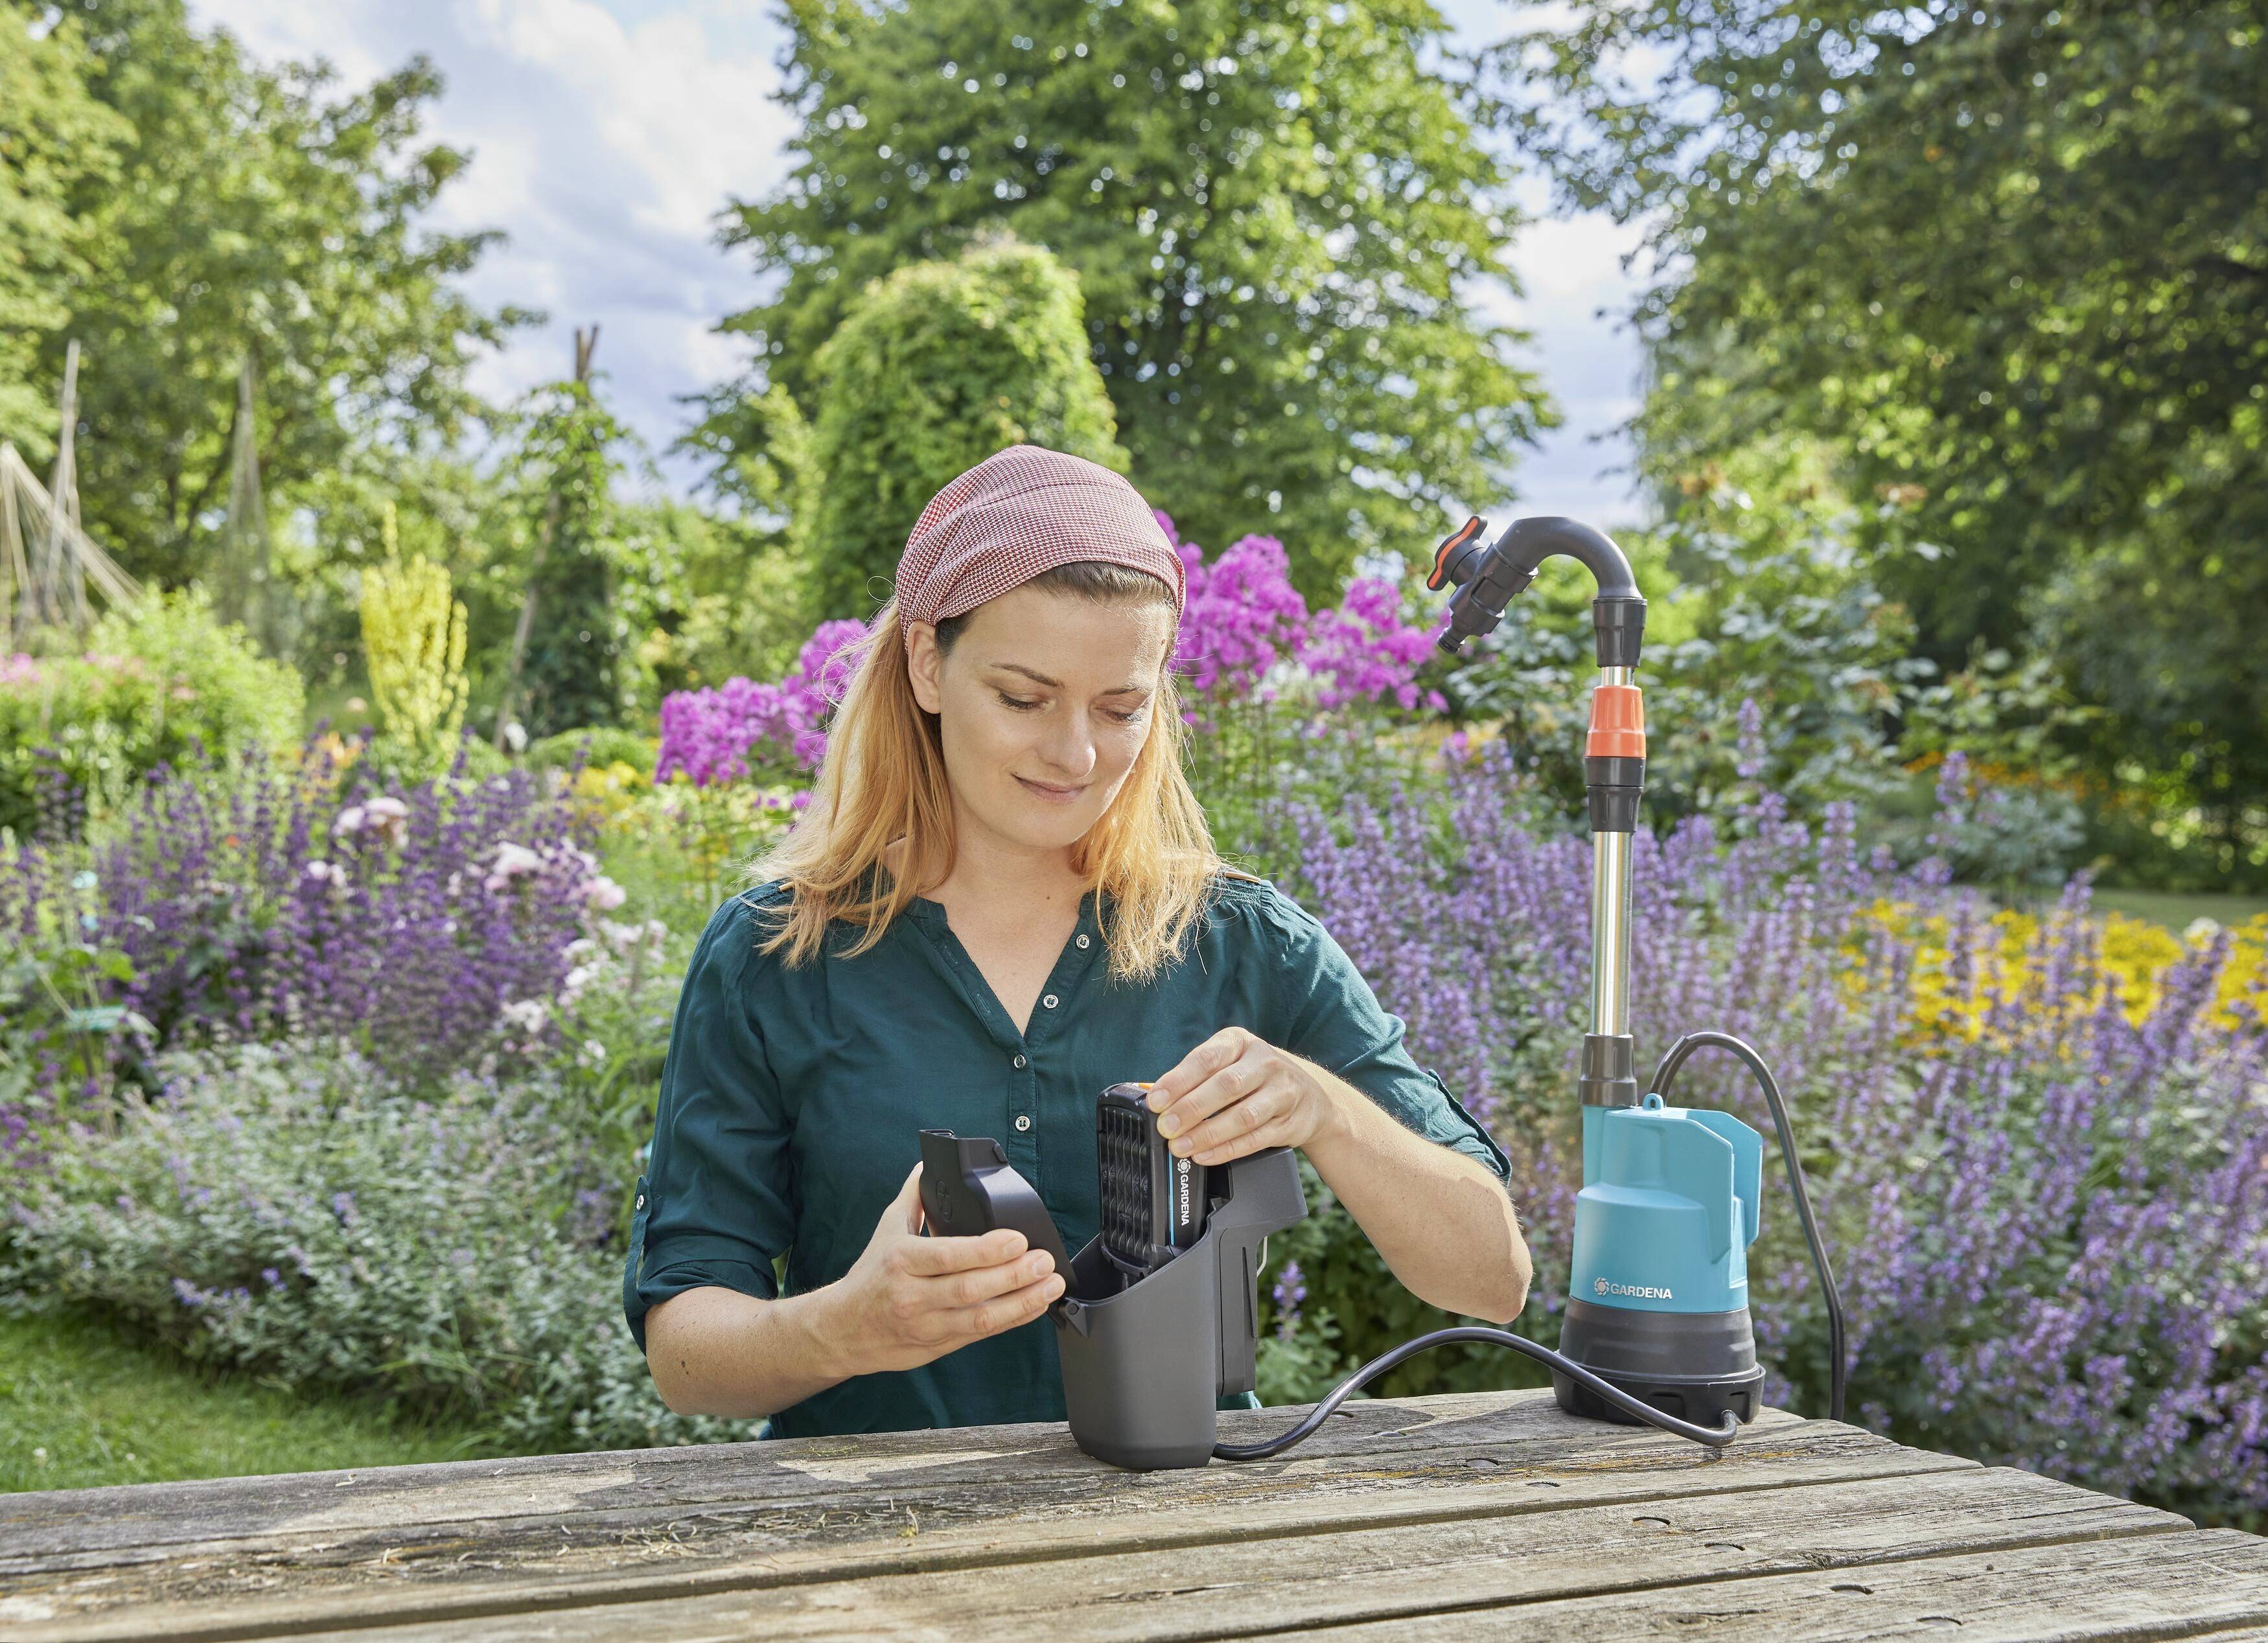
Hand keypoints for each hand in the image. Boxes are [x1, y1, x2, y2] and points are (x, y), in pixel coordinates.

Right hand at [820, 1165, 1064, 1375]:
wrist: (842, 1330)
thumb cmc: (869, 1277)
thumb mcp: (886, 1231)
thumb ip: (912, 1197)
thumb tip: (927, 1165)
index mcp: (901, 1261)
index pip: (949, 1255)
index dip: (987, 1250)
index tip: (1018, 1239)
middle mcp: (912, 1295)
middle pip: (970, 1288)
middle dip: (1014, 1275)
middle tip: (1044, 1261)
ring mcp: (927, 1324)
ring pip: (980, 1318)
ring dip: (1022, 1302)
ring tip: (1050, 1286)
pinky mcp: (938, 1345)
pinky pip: (981, 1333)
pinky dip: (1012, 1320)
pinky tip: (1034, 1306)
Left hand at [1145, 1027, 1348, 1166]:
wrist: (1312, 1095)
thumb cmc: (1255, 1076)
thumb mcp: (1230, 1061)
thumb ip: (1196, 1076)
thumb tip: (1157, 1098)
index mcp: (1241, 1042)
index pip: (1207, 1058)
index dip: (1179, 1080)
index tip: (1156, 1100)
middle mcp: (1264, 1063)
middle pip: (1226, 1086)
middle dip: (1191, 1109)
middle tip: (1166, 1127)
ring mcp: (1282, 1092)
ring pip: (1243, 1116)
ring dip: (1207, 1134)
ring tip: (1181, 1147)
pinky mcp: (1290, 1122)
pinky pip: (1255, 1139)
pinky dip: (1227, 1150)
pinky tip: (1205, 1155)